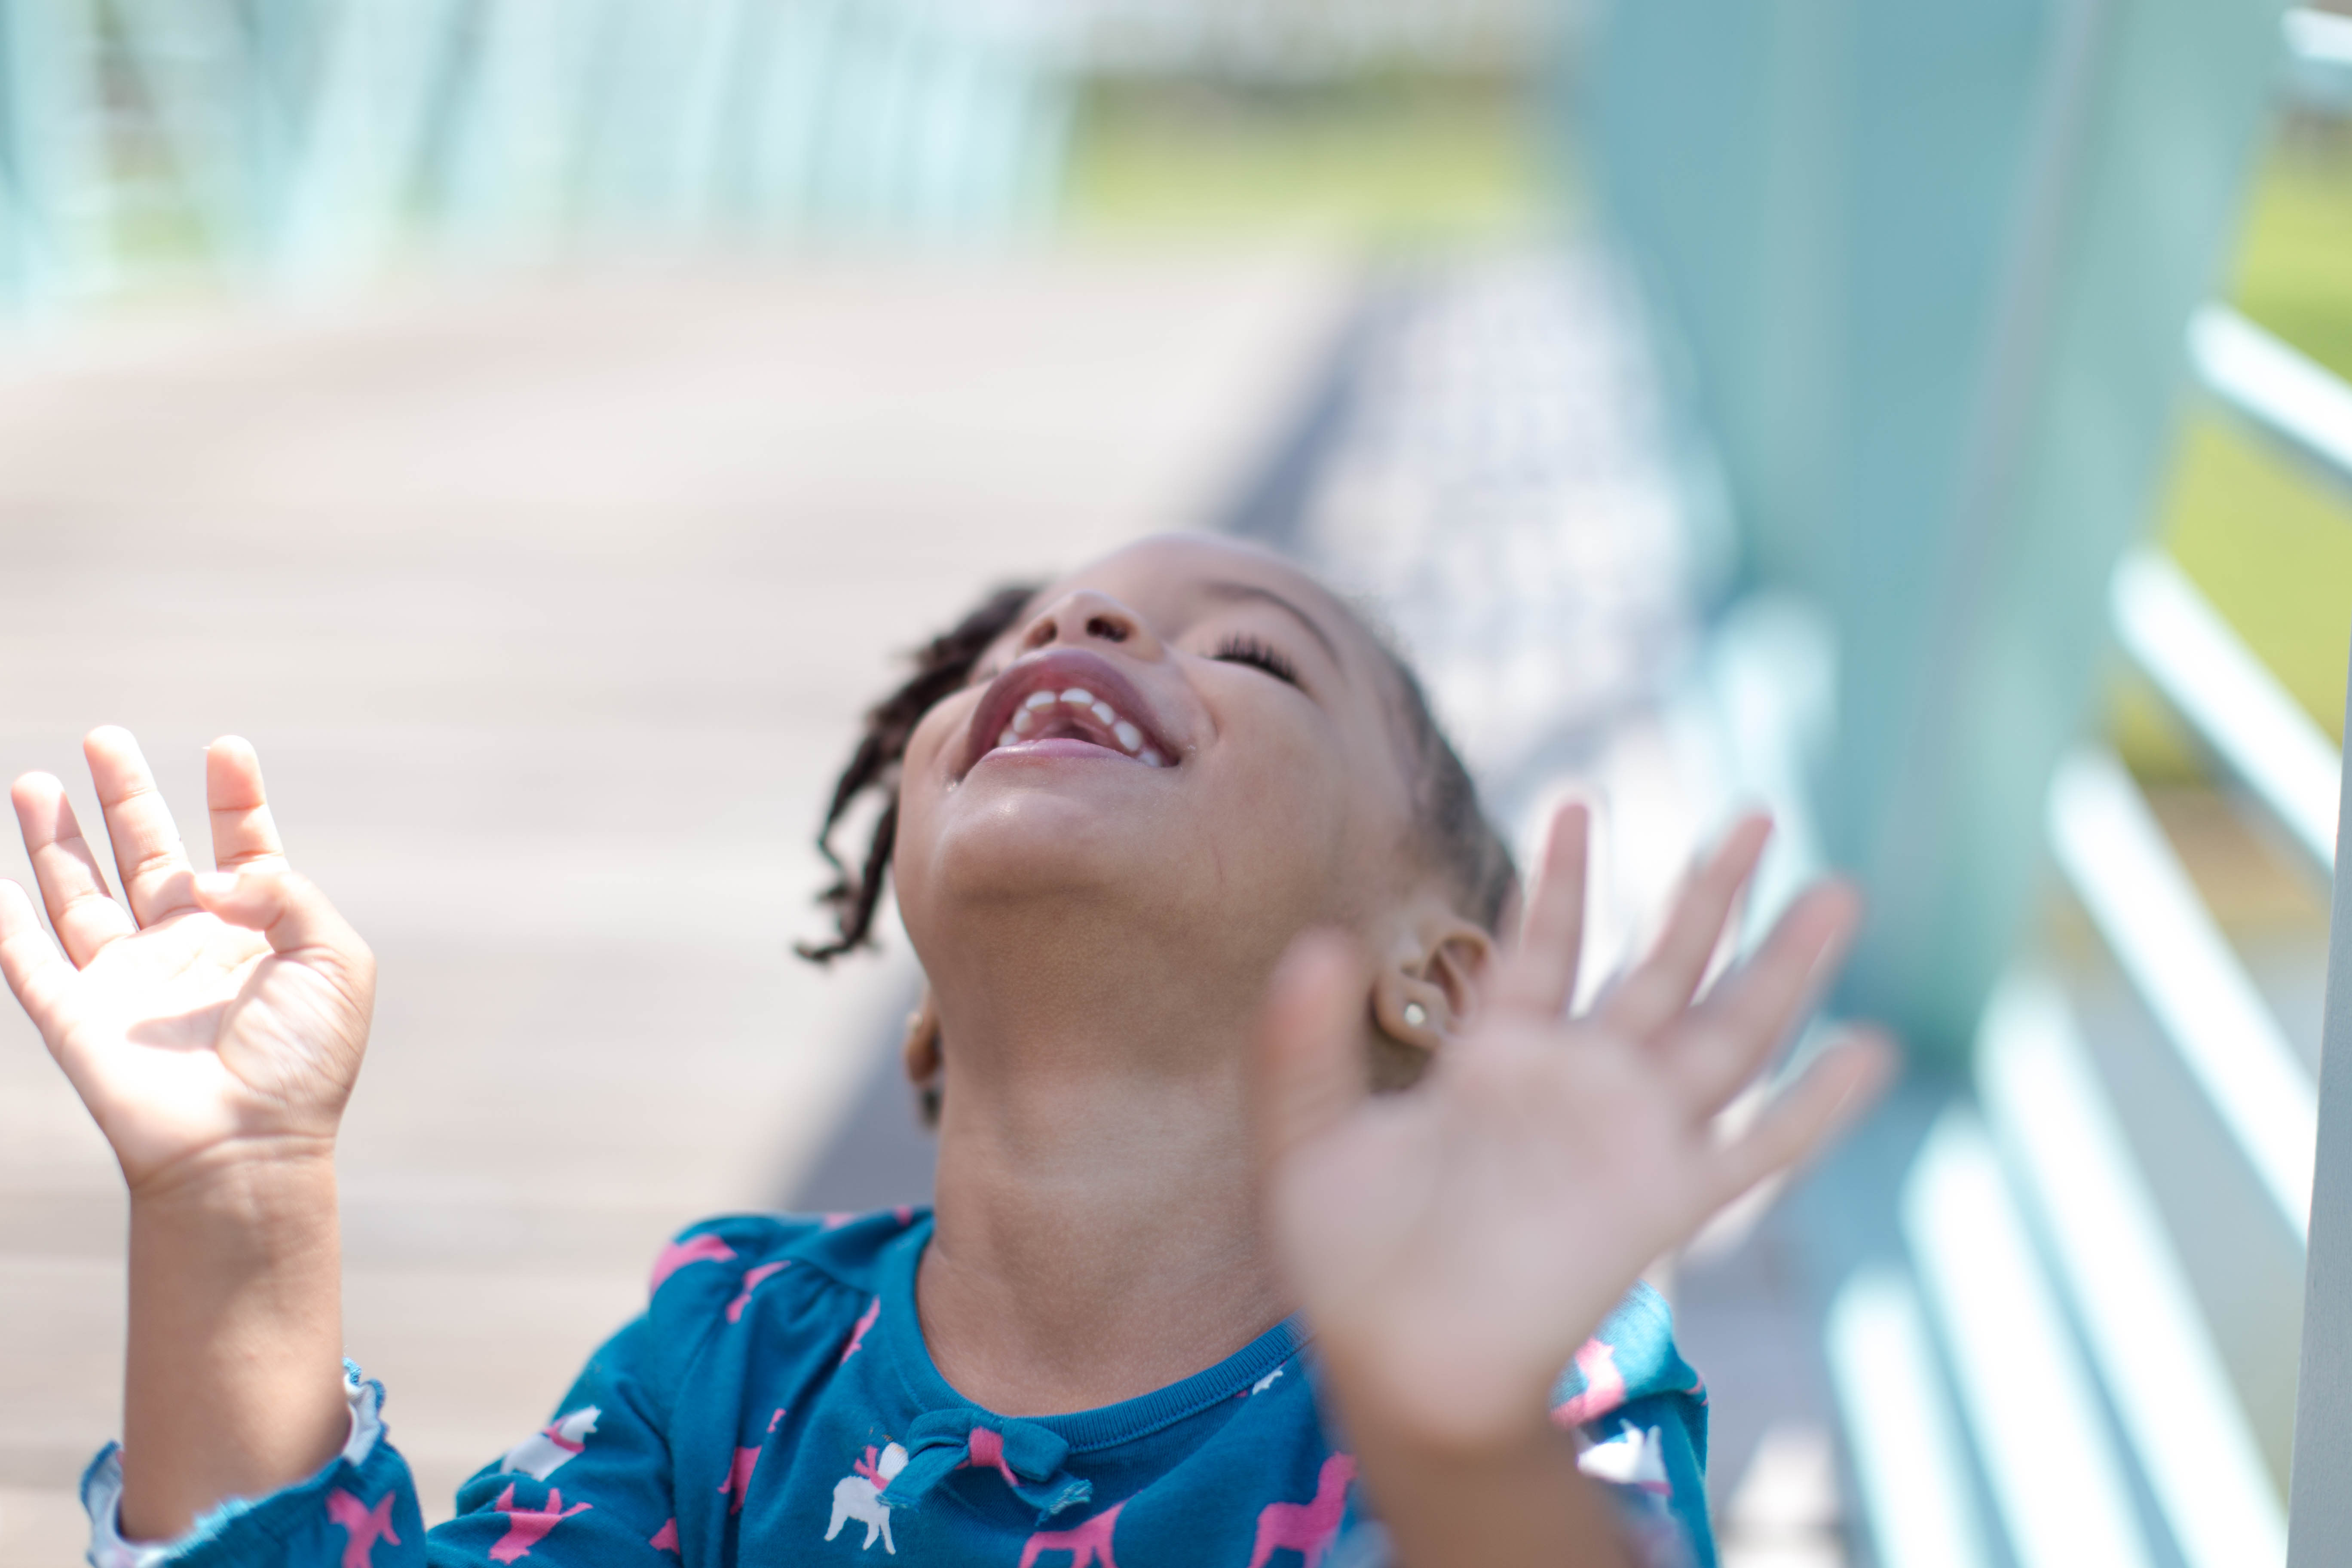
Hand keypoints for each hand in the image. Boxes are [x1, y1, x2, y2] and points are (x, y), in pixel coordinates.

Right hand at [0, 728, 374, 1194]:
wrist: (248, 1144)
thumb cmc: (303, 1060)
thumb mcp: (334, 960)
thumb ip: (287, 894)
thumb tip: (218, 873)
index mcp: (256, 933)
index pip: (244, 849)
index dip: (234, 798)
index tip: (227, 748)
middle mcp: (189, 947)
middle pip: (150, 853)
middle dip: (125, 795)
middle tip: (106, 737)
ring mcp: (129, 980)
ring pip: (81, 892)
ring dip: (55, 838)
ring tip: (37, 780)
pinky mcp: (77, 1015)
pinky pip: (29, 961)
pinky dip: (5, 922)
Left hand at [1254, 805, 1888, 1455]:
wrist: (1393, 1364)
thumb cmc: (1346, 1266)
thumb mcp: (1306, 1136)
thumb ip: (1301, 1039)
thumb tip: (1321, 939)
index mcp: (1496, 1059)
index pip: (1544, 945)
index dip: (1564, 878)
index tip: (1579, 803)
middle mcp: (1574, 1085)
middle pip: (1660, 967)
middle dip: (1709, 894)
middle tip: (1758, 814)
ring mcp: (1627, 1139)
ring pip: (1727, 1030)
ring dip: (1785, 965)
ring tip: (1839, 890)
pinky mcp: (1662, 1201)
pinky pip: (1756, 1146)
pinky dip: (1815, 1104)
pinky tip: (1867, 1050)